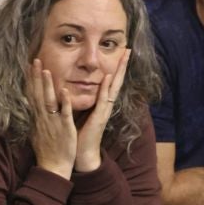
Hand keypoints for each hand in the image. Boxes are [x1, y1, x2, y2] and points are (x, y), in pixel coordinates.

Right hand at [27, 59, 76, 179]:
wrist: (53, 168)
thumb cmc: (47, 152)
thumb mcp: (37, 133)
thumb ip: (37, 119)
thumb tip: (33, 109)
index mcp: (38, 118)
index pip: (32, 96)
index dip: (30, 81)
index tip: (29, 66)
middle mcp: (43, 119)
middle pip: (38, 94)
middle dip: (35, 77)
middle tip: (35, 60)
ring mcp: (53, 123)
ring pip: (48, 101)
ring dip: (46, 85)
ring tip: (45, 69)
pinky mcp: (64, 129)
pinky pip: (64, 114)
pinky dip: (63, 103)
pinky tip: (63, 91)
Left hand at [73, 48, 130, 174]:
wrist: (81, 154)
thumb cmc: (80, 135)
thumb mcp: (81, 113)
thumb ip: (83, 100)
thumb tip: (75, 87)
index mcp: (101, 104)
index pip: (110, 82)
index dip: (116, 68)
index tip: (120, 53)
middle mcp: (106, 106)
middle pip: (116, 82)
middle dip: (123, 66)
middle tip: (128, 50)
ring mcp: (104, 111)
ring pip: (114, 88)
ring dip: (119, 72)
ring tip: (124, 57)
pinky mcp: (99, 118)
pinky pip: (103, 101)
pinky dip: (106, 89)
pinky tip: (108, 78)